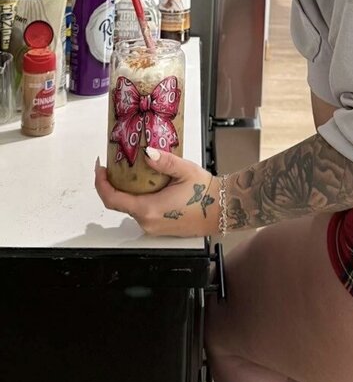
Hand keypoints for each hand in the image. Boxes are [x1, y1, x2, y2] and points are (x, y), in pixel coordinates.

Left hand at [94, 150, 219, 237]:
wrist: (222, 211)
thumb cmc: (206, 194)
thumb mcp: (185, 170)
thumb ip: (164, 161)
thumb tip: (147, 153)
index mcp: (149, 209)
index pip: (112, 199)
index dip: (101, 183)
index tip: (100, 169)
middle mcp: (148, 222)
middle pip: (120, 203)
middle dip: (114, 184)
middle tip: (116, 166)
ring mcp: (153, 227)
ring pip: (131, 208)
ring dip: (129, 190)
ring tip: (134, 171)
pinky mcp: (159, 228)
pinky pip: (142, 212)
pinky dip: (139, 198)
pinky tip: (149, 184)